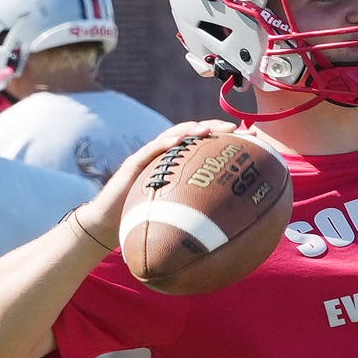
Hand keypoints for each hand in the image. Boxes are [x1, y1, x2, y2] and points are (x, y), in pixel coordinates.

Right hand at [76, 120, 239, 245]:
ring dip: (193, 130)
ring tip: (210, 129)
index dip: (226, 139)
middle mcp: (167, 156)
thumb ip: (200, 214)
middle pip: (195, 135)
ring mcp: (150, 157)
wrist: (108, 224)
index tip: (250, 139)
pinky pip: (151, 150)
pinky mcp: (134, 164)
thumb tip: (236, 229)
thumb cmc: (146, 220)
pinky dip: (166, 143)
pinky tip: (180, 141)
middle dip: (217, 128)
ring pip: (174, 135)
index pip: (206, 145)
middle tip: (238, 129)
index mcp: (180, 165)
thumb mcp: (179, 216)